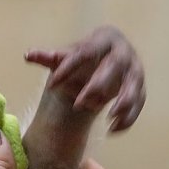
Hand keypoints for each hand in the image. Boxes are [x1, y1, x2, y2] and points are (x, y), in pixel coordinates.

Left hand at [25, 25, 144, 130]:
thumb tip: (28, 55)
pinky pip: (139, 103)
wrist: (101, 64)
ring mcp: (135, 70)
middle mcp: (124, 52)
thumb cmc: (81, 58)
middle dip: (97, 86)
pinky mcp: (140, 87)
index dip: (69, 67)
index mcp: (104, 38)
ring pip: (134, 86)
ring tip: (108, 118)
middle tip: (79, 104)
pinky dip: (129, 117)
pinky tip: (113, 130)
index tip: (53, 84)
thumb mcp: (64, 57)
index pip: (86, 51)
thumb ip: (48, 57)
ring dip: (123, 103)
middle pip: (114, 66)